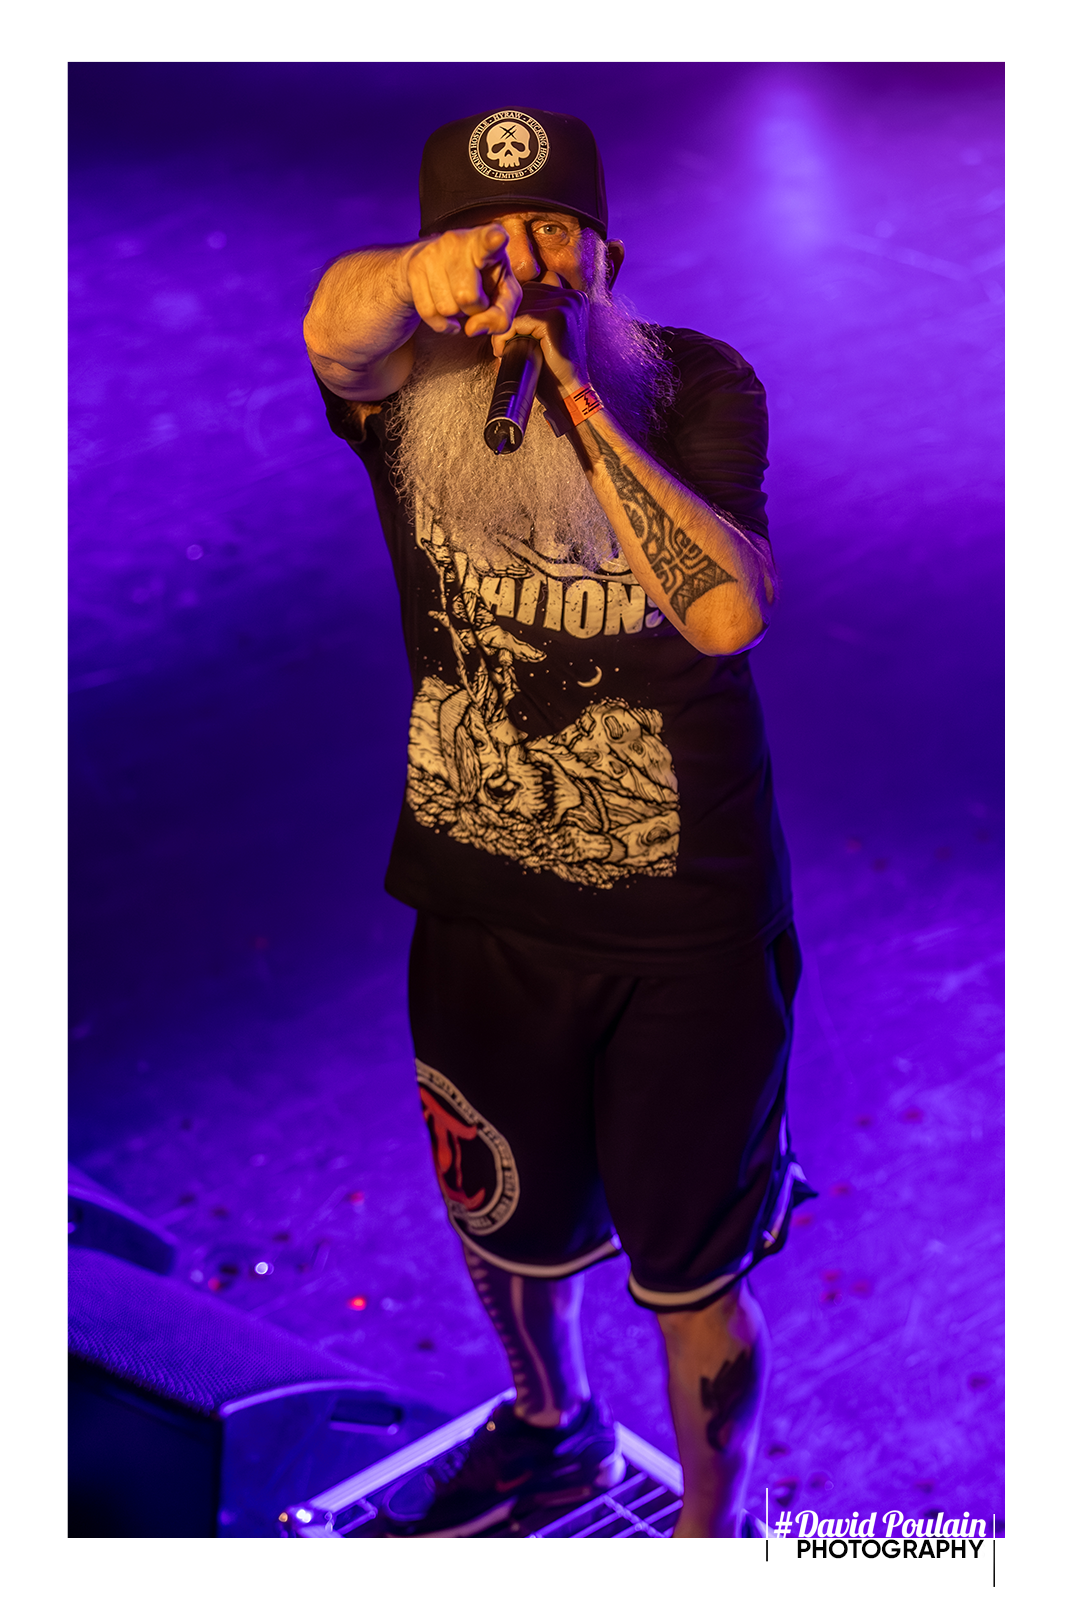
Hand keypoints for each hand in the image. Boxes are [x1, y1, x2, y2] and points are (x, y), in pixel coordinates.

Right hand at [403, 224, 522, 337]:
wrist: (435, 266)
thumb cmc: (479, 280)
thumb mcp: (501, 297)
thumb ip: (500, 318)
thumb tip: (473, 328)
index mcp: (485, 243)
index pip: (488, 240)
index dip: (493, 240)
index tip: (498, 238)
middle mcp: (458, 241)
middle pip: (467, 296)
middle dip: (474, 309)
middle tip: (475, 298)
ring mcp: (433, 252)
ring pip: (446, 307)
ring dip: (455, 314)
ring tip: (458, 297)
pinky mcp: (414, 267)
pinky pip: (428, 312)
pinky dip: (440, 322)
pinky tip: (446, 312)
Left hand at [491, 276, 591, 394]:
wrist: (569, 393)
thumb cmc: (553, 368)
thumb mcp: (544, 334)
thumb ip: (533, 312)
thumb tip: (503, 299)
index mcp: (572, 297)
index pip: (531, 289)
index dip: (516, 313)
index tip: (511, 336)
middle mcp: (571, 296)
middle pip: (523, 295)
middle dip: (509, 320)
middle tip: (504, 345)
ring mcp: (565, 305)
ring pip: (517, 307)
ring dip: (504, 330)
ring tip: (504, 350)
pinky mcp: (554, 318)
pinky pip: (516, 321)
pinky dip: (504, 337)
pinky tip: (504, 353)